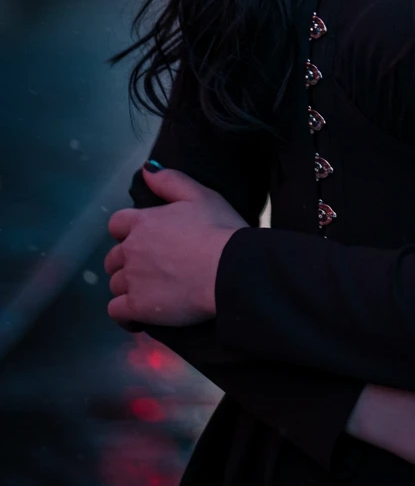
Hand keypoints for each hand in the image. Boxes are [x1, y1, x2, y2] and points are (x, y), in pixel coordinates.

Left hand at [104, 165, 249, 327]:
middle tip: (150, 268)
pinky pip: (116, 312)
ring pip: (115, 284)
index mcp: (144, 222)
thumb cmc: (220, 229)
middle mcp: (131, 249)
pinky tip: (139, 316)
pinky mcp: (137, 306)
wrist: (229, 269)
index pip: (116, 224)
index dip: (127, 232)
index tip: (143, 240)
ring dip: (128, 287)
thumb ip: (170, 180)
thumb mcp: (201, 195)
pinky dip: (124, 315)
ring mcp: (132, 279)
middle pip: (113, 258)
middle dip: (126, 262)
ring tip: (151, 292)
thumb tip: (146, 169)